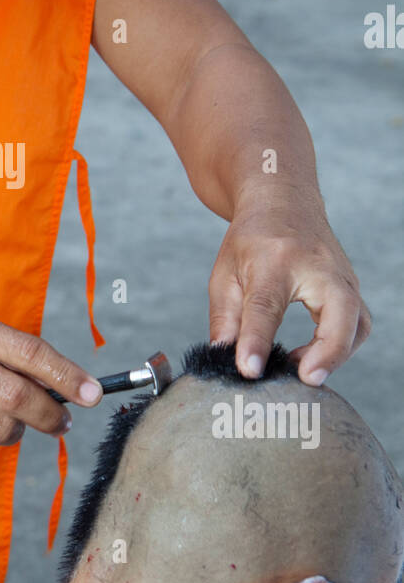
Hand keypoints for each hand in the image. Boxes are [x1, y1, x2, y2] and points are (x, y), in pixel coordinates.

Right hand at [0, 315, 102, 462]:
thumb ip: (21, 361)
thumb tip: (76, 389)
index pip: (30, 353)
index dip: (67, 376)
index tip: (93, 394)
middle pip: (19, 398)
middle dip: (49, 416)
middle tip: (62, 423)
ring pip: (1, 429)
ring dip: (13, 432)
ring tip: (0, 420)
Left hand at [208, 200, 370, 384]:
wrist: (283, 202)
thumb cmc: (251, 241)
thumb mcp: (225, 275)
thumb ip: (225, 320)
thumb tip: (225, 359)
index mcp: (274, 260)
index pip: (267, 306)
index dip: (257, 341)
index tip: (250, 371)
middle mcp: (316, 265)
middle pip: (339, 311)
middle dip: (328, 351)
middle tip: (306, 380)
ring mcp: (341, 275)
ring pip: (357, 323)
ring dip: (336, 355)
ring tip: (300, 372)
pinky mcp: (351, 288)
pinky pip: (357, 325)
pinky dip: (341, 348)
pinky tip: (310, 358)